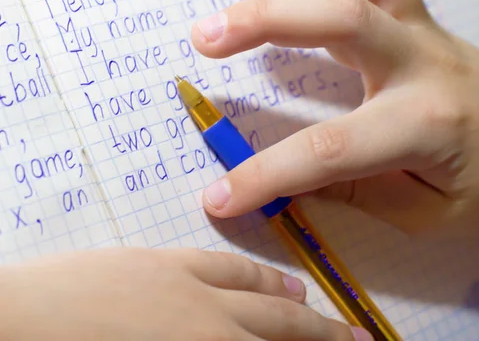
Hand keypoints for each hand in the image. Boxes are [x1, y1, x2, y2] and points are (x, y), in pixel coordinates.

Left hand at [0, 248, 370, 339]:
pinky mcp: (167, 265)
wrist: (11, 322)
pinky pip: (230, 270)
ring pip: (263, 302)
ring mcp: (192, 293)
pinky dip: (262, 280)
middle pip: (285, 335)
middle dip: (325, 340)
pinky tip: (278, 285)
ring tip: (326, 318)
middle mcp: (213, 327)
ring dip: (301, 314)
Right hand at [191, 0, 478, 236]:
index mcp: (426, 126)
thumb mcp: (425, 215)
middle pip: (341, 18)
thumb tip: (290, 179)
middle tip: (205, 38)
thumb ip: (354, 190)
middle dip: (263, 22)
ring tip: (246, 1)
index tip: (221, 196)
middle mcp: (426, 65)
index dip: (265, 174)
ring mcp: (431, 34)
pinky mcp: (432, 24)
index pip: (327, 149)